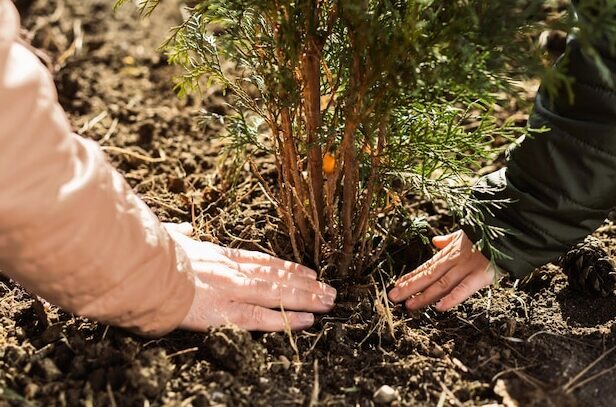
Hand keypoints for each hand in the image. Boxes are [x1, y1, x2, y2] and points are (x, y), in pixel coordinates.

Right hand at [164, 223, 335, 331]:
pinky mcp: (224, 312)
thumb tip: (184, 229)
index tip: (308, 271)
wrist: (138, 269)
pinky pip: (261, 318)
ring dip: (306, 299)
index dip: (288, 267)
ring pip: (277, 295)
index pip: (262, 261)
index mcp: (219, 255)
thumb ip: (181, 235)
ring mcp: (231, 290)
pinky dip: (286, 319)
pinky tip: (307, 321)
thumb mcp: (169, 238)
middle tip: (329, 288)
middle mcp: (232, 271)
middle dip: (306, 284)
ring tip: (329, 301)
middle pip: (277, 277)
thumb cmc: (151, 254)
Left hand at [388, 230, 494, 311]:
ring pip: (441, 284)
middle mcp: (454, 261)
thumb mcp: (465, 235)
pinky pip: (465, 288)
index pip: (426, 267)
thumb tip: (436, 241)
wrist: (509, 230)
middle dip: (409, 288)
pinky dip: (452, 298)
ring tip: (409, 305)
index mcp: (450, 253)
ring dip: (424, 296)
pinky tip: (439, 308)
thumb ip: (449, 240)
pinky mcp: (481, 275)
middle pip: (428, 276)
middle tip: (392, 298)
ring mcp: (467, 268)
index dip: (411, 277)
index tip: (396, 286)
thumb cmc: (487, 235)